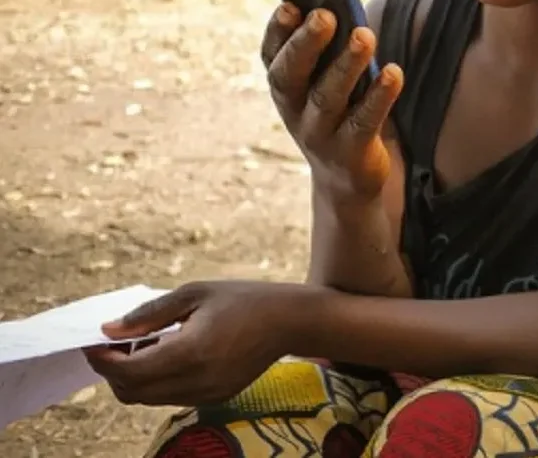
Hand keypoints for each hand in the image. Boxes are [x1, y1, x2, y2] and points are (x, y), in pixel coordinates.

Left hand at [84, 280, 307, 407]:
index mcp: (190, 352)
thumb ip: (149, 314)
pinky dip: (157, 382)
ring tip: (144, 344)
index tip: (93, 341)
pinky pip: (170, 398)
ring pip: (148, 399)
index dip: (102, 359)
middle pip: (131, 392)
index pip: (127, 371)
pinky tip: (168, 354)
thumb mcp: (194, 293)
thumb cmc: (242, 299)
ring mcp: (206, 394)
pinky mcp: (215, 398)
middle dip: (113, 370)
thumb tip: (109, 330)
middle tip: (114, 343)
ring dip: (134, 377)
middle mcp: (196, 381)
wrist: (289, 320)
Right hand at [261, 3, 404, 198]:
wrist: (346, 179)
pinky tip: (393, 73)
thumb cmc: (339, 113)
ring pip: (328, 97)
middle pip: (291, 75)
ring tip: (364, 36)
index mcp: (285, 87)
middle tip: (325, 15)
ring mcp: (319, 134)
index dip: (277, 31)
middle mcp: (294, 111)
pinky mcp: (350, 152)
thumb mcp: (327, 83)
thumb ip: (330, 52)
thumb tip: (345, 10)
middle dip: (306, 43)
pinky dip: (379, 96)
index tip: (290, 6)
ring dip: (346, 65)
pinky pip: (365, 122)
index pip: (272, 56)